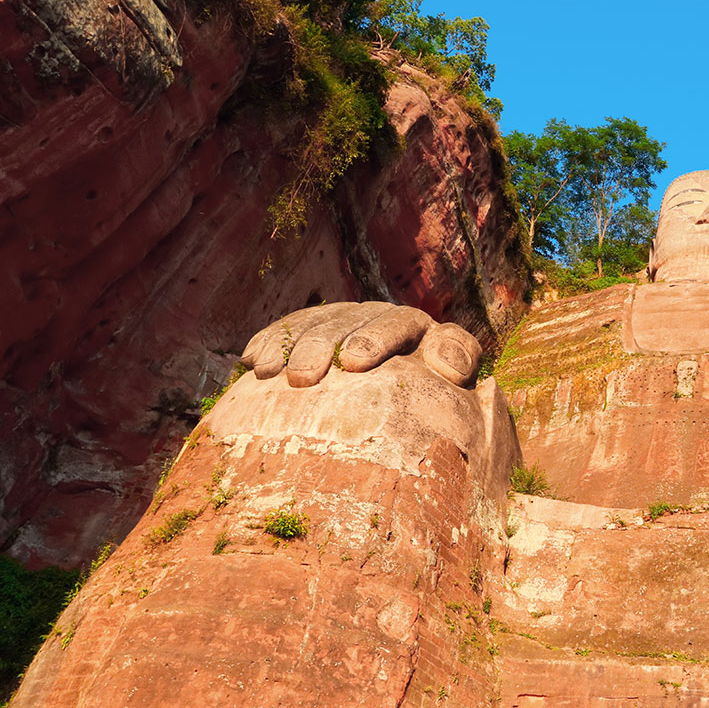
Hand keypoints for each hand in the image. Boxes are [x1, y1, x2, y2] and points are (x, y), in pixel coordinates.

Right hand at [237, 302, 479, 387]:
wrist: (415, 390)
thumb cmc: (437, 391)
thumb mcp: (457, 375)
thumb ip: (459, 360)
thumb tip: (448, 362)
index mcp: (414, 326)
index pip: (396, 324)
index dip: (374, 339)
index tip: (352, 364)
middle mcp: (374, 316)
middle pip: (344, 323)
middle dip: (320, 347)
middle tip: (301, 379)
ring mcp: (342, 321)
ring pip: (310, 325)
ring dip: (286, 346)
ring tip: (266, 373)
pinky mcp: (315, 330)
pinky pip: (288, 330)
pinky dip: (268, 343)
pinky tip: (249, 361)